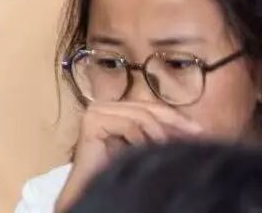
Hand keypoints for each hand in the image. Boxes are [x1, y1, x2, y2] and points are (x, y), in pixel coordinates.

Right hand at [55, 100, 204, 209]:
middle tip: (194, 138)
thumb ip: (159, 133)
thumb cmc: (118, 171)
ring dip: (159, 133)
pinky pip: (127, 124)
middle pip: (147, 108)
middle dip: (174, 124)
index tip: (200, 132)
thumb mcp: (145, 148)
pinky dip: (141, 138)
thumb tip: (195, 129)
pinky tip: (146, 151)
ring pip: (140, 115)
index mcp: (116, 109)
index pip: (151, 107)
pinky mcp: (91, 121)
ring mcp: (96, 111)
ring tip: (168, 150)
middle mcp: (104, 106)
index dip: (177, 117)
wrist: (92, 187)